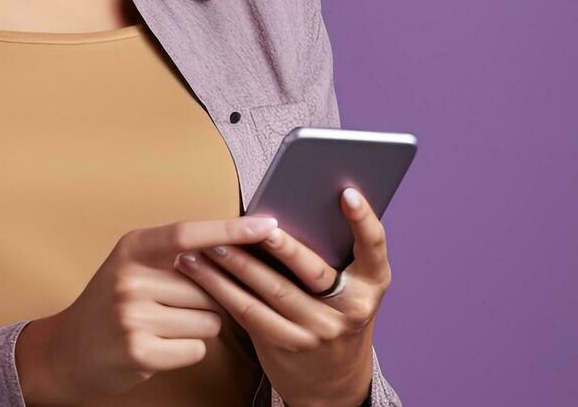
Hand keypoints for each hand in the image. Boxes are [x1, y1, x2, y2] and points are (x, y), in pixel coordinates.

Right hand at [16, 215, 284, 404]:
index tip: (269, 225)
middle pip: (211, 286)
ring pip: (210, 319)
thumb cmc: (113, 304)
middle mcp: (131, 279)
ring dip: (197, 327)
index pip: (191, 233)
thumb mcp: (134, 265)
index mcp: (133, 249)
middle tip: (171, 307)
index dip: (233, 229)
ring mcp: (133, 316)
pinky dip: (186, 351)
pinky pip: (197, 348)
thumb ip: (178, 254)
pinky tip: (159, 347)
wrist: (65, 352)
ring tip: (162, 326)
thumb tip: (240, 244)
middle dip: (206, 299)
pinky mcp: (140, 352)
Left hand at [174, 187, 392, 406]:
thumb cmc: (337, 319)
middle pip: (311, 271)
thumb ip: (334, 259)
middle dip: (279, 245)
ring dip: (235, 264)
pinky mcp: (285, 345)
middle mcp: (349, 309)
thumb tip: (289, 213)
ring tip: (207, 244)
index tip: (347, 193)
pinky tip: (204, 273)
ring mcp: (317, 330)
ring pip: (271, 290)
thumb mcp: (352, 292)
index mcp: (371, 286)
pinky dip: (223, 289)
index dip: (363, 219)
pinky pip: (249, 312)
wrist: (333, 384)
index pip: (373, 247)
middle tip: (251, 224)